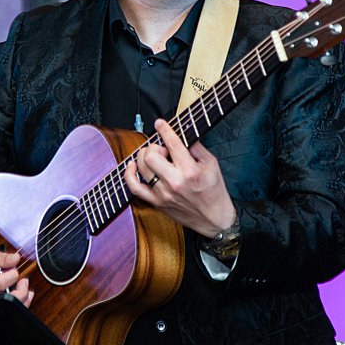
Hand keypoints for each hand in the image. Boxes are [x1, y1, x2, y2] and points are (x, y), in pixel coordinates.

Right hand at [0, 245, 33, 306]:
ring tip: (22, 284)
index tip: (14, 268)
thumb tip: (15, 259)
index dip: (12, 275)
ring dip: (22, 296)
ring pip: (9, 306)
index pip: (1, 283)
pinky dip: (17, 300)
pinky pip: (6, 308)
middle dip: (22, 289)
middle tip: (23, 278)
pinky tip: (20, 291)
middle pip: (8, 298)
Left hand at [124, 118, 236, 237]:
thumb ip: (197, 148)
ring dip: (144, 157)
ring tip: (153, 157)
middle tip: (162, 150)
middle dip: (154, 147)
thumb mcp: (212, 165)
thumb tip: (182, 134)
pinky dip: (129, 174)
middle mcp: (175, 182)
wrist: (214, 220)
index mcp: (191, 171)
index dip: (164, 129)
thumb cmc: (214, 193)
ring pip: (141, 167)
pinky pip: (134, 187)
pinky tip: (133, 166)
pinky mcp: (157, 203)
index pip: (172, 144)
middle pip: (151, 155)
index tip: (160, 124)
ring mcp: (163, 194)